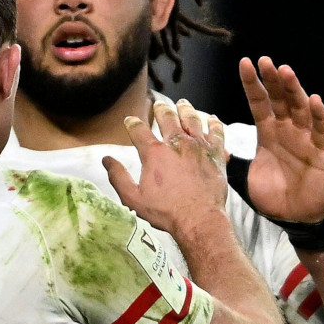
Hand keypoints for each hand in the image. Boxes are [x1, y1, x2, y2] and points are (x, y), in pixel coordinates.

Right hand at [104, 100, 227, 236]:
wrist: (199, 219)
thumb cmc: (166, 211)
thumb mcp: (133, 198)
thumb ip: (118, 177)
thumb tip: (107, 160)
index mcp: (154, 153)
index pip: (139, 131)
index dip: (132, 123)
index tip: (130, 121)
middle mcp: (176, 143)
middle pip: (167, 118)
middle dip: (161, 109)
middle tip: (159, 105)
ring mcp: (198, 146)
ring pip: (192, 119)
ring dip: (186, 109)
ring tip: (183, 104)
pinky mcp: (216, 154)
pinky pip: (217, 132)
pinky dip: (214, 123)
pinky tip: (212, 119)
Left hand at [238, 57, 323, 222]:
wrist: (295, 217)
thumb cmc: (273, 194)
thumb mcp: (246, 175)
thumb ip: (231, 160)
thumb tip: (209, 147)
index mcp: (268, 132)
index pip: (259, 102)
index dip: (253, 84)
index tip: (244, 63)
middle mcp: (287, 130)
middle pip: (280, 99)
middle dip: (272, 79)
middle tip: (264, 61)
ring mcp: (304, 138)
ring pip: (300, 108)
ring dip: (293, 89)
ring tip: (285, 71)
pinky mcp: (320, 151)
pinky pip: (320, 130)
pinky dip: (318, 115)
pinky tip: (314, 100)